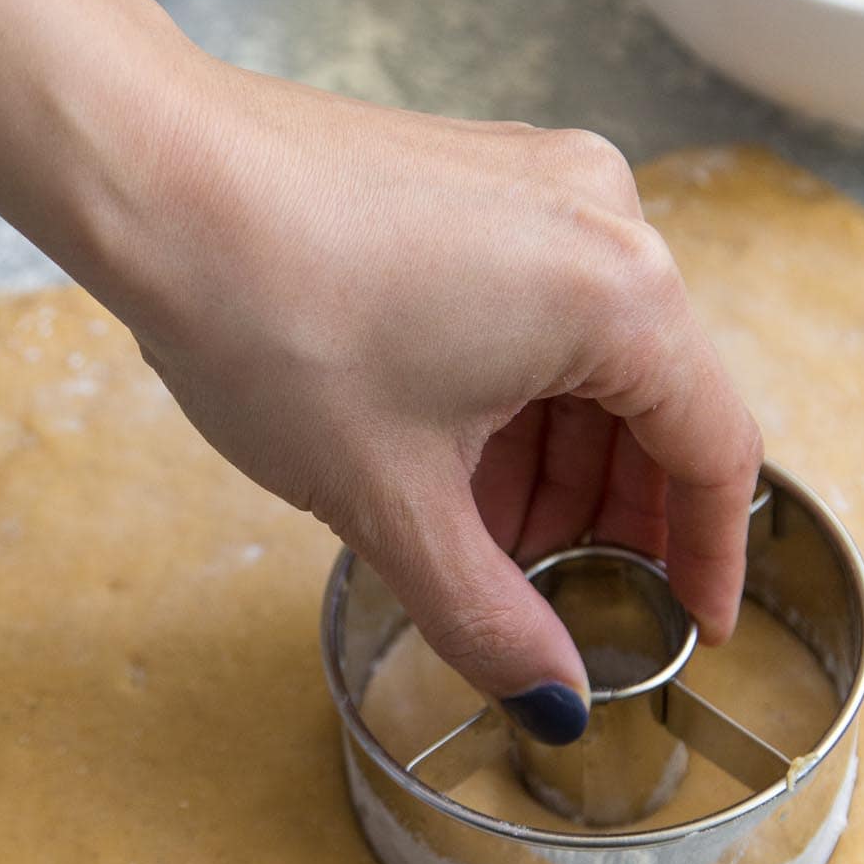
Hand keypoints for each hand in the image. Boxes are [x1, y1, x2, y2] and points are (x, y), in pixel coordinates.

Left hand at [68, 0, 761, 742]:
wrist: (149, 176)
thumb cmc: (269, 317)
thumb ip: (489, 615)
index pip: (714, 449)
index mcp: (619, 294)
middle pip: (656, 398)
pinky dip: (511, 388)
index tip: (694, 624)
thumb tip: (553, 693)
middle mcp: (603, 215)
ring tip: (474, 536)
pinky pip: (536, 299)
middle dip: (607, 513)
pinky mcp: (479, 169)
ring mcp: (539, 179)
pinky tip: (444, 451)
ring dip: (550, 457)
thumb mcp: (390, 501)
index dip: (708, 555)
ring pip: (589, 352)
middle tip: (557, 593)